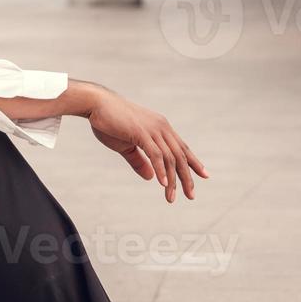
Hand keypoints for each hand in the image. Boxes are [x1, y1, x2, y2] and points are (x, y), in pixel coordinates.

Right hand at [86, 90, 207, 202]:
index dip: (194, 162)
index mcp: (160, 128)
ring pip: (170, 158)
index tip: (204, 175)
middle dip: (187, 177)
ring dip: (173, 180)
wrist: (96, 104)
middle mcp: (162, 128)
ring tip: (172, 197)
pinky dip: (161, 170)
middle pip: (180, 155)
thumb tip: (151, 178)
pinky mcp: (141, 132)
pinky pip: (156, 154)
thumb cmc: (109, 122)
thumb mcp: (126, 146)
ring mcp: (153, 129)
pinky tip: (163, 183)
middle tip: (191, 195)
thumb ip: (139, 162)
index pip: (182, 147)